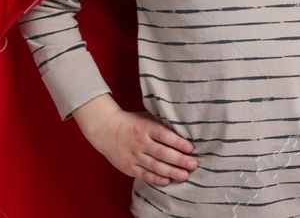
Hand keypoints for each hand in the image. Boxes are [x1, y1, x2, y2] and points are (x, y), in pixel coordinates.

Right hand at [73, 95, 196, 186]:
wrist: (105, 129)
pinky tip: (167, 181)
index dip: (178, 142)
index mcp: (146, 127)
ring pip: (155, 166)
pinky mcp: (129, 167)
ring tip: (184, 175)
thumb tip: (184, 129)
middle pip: (162, 153)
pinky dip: (156, 178)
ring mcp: (134, 155)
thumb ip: (161, 124)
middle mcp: (140, 142)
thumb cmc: (132, 122)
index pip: (165, 135)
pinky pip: (144, 174)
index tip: (191, 148)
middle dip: (179, 160)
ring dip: (171, 172)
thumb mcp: (146, 117)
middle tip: (193, 164)